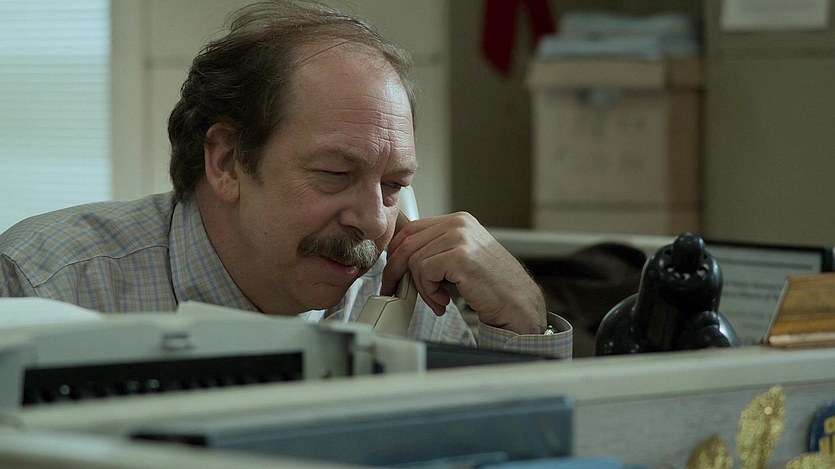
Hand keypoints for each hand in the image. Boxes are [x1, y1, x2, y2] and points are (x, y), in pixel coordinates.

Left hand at [382, 212, 546, 333]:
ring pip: (414, 260)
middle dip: (397, 271)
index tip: (392, 273)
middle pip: (407, 242)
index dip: (397, 253)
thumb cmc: (493, 286)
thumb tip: (400, 259)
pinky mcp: (460, 256)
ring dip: (420, 288)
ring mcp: (460, 237)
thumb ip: (436, 251)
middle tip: (396, 291)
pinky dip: (428, 292)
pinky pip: (424, 272)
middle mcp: (459, 223)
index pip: (412, 229)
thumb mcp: (461, 258)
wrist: (519, 303)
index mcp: (458, 220)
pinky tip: (443, 301)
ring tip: (437, 300)